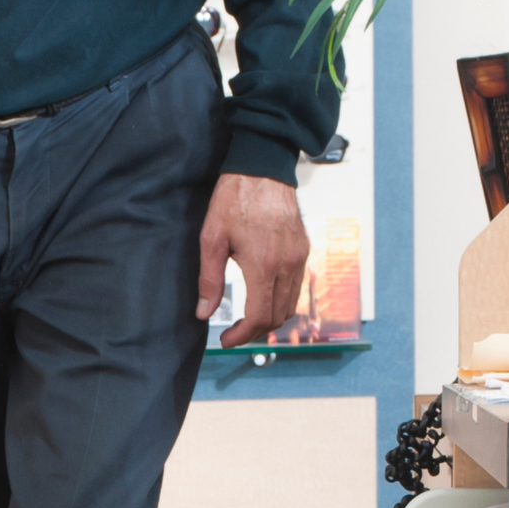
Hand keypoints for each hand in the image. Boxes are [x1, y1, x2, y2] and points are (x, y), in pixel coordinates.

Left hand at [198, 172, 310, 343]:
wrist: (263, 168)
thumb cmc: (236, 198)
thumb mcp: (212, 238)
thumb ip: (209, 280)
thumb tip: (204, 312)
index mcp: (264, 264)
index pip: (259, 317)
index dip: (242, 335)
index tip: (227, 340)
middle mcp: (288, 265)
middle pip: (278, 317)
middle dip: (255, 331)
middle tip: (234, 333)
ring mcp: (299, 257)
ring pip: (291, 304)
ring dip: (270, 318)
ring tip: (247, 319)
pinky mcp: (304, 249)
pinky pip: (297, 287)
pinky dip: (281, 300)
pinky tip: (263, 296)